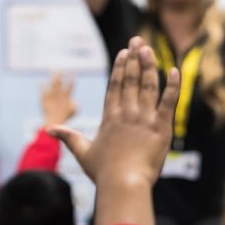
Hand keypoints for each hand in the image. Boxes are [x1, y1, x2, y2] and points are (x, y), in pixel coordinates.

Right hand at [48, 37, 179, 187]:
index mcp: (110, 118)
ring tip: (149, 49)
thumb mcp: (83, 153)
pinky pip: (169, 101)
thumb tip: (49, 129)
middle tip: (138, 40)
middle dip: (135, 58)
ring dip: (149, 66)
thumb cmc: (104, 172)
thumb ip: (69, 137)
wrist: (123, 184)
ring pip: (148, 86)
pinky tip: (175, 71)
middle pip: (131, 80)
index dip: (120, 67)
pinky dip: (173, 85)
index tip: (124, 52)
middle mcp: (126, 113)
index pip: (115, 86)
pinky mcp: (161, 126)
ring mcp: (144, 118)